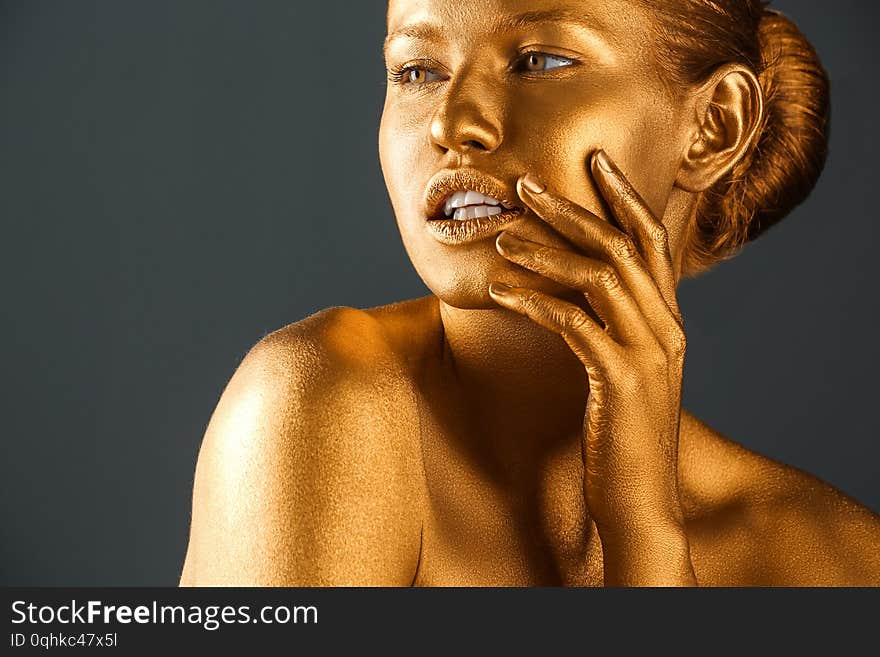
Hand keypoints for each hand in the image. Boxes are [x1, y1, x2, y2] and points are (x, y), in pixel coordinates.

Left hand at [488, 150, 693, 583]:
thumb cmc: (621, 436)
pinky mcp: (622, 379)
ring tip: (501, 238)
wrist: (638, 499)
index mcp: (668, 322)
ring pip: (598, 276)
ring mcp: (649, 353)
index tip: (594, 160)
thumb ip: (610, 330)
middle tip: (526, 184)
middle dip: (573, 209)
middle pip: (622, 246)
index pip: (653, 241)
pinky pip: (573, 322)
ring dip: (545, 251)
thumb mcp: (623, 372)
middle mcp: (667, 329)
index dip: (626, 195)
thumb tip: (574, 296)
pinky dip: (534, 300)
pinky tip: (500, 291)